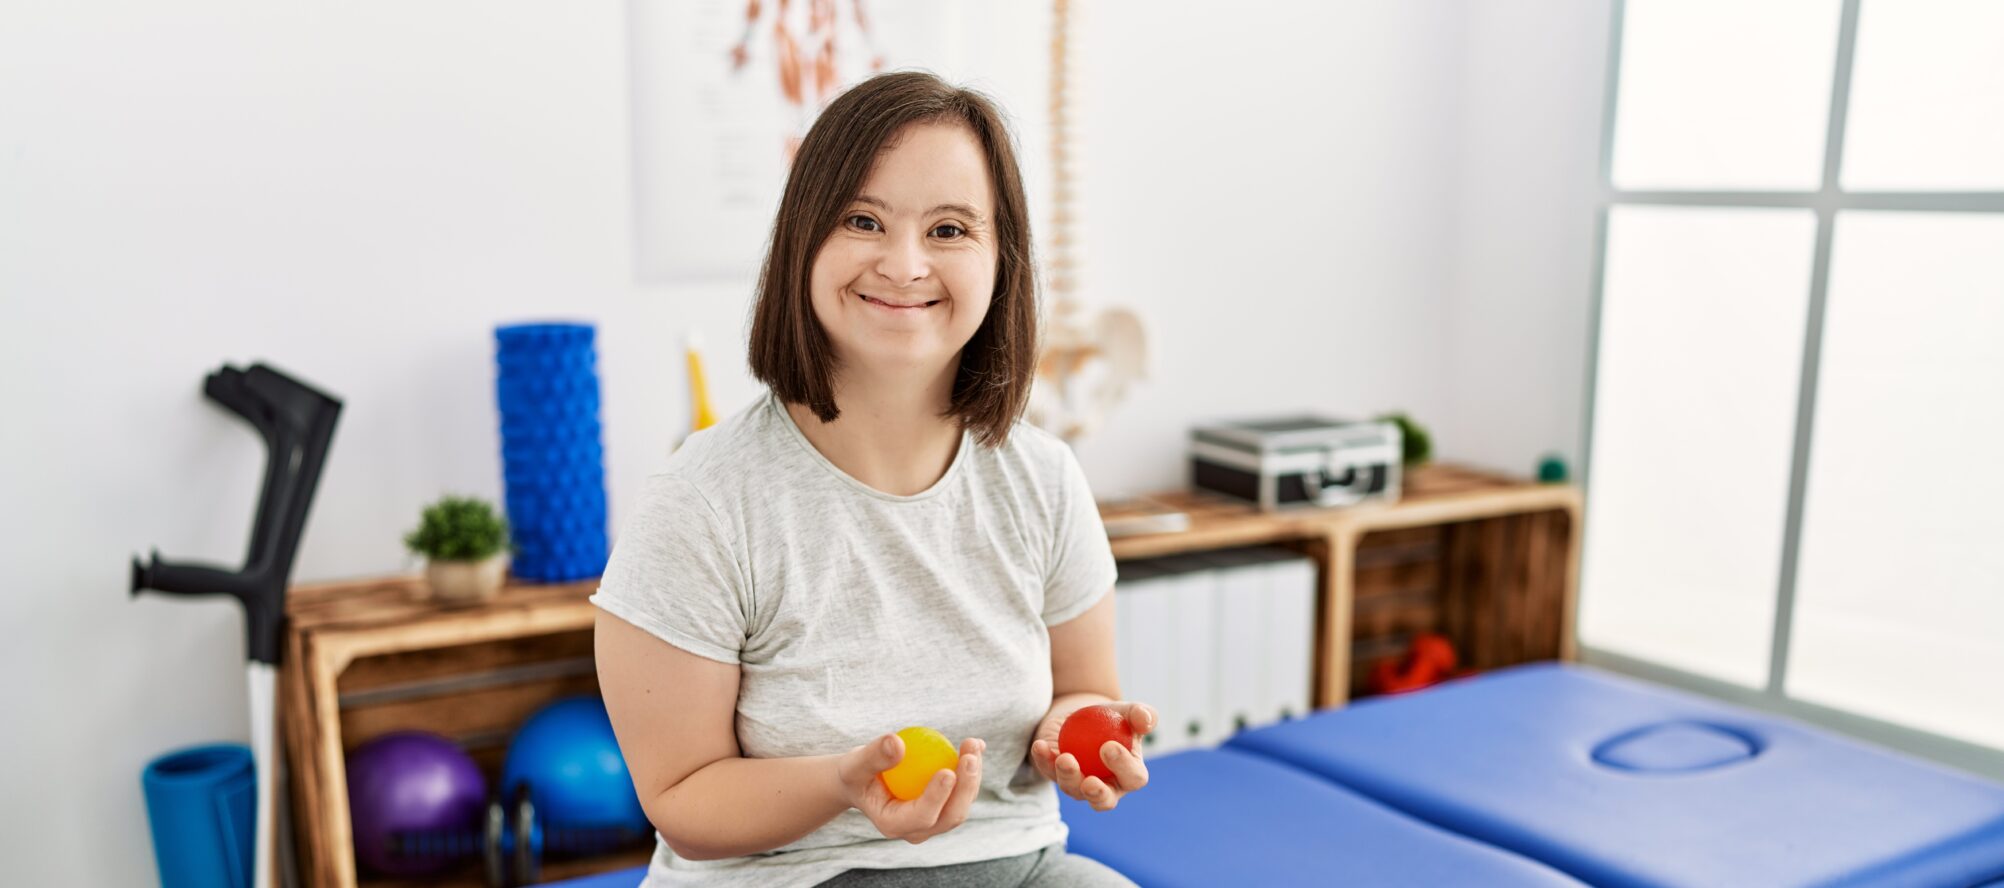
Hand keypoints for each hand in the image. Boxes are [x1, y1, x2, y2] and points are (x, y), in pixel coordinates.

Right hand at [834, 733, 984, 843]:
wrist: (863, 781)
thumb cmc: (855, 773)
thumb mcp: (855, 764)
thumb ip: (873, 756)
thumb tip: (896, 742)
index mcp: (893, 825)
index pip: (922, 816)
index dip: (937, 797)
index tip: (947, 771)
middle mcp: (918, 829)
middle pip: (950, 816)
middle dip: (966, 788)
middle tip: (970, 757)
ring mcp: (934, 820)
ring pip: (962, 803)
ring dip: (973, 775)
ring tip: (974, 744)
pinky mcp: (944, 807)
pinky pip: (963, 790)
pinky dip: (971, 768)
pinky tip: (976, 744)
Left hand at [1030, 701, 1154, 811]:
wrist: (1083, 715)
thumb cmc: (1112, 717)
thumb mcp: (1128, 711)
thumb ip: (1141, 714)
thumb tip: (1145, 720)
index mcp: (1130, 774)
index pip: (1133, 778)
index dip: (1123, 767)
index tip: (1108, 747)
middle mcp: (1106, 787)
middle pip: (1104, 801)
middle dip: (1097, 794)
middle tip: (1089, 781)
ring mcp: (1078, 785)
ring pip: (1073, 790)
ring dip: (1067, 776)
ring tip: (1064, 758)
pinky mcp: (1055, 775)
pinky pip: (1048, 771)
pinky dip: (1043, 760)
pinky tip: (1040, 745)